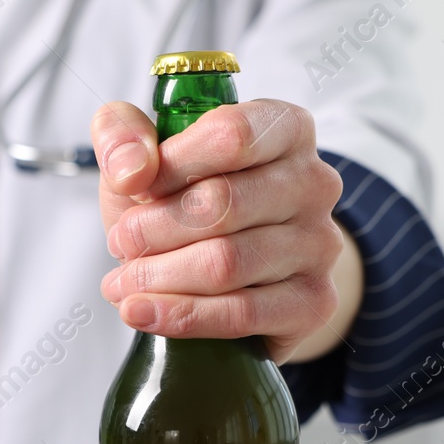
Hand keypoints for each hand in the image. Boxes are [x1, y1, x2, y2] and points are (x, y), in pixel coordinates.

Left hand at [90, 98, 360, 361]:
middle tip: (122, 242)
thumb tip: (132, 172)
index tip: (133, 189)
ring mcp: (321, 245)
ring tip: (122, 282)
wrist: (228, 270)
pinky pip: (241, 313)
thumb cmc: (186, 199)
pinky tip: (140, 312)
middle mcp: (314, 183)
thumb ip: (123, 136)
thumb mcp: (145, 155)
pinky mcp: (314, 301)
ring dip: (158, 276)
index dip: (170, 165)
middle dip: (153, 228)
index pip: (231, 136)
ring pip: (226, 263)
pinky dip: (180, 315)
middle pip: (222, 203)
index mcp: (285, 128)